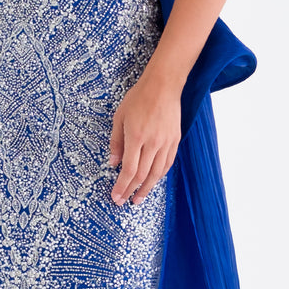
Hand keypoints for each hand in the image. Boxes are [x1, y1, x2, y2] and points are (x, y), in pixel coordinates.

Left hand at [108, 70, 182, 205]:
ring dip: (147, 188)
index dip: (122, 186)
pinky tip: (153, 181)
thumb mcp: (119, 117)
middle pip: (142, 175)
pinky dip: (159, 175)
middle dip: (132, 191)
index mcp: (136, 137)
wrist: (163, 86)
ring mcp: (166, 142)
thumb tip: (113, 164)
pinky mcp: (175, 140)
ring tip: (139, 198)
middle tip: (125, 202)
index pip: (128, 170)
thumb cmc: (138, 98)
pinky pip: (167, 163)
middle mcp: (152, 143)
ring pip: (157, 173)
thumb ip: (116, 142)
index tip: (116, 197)